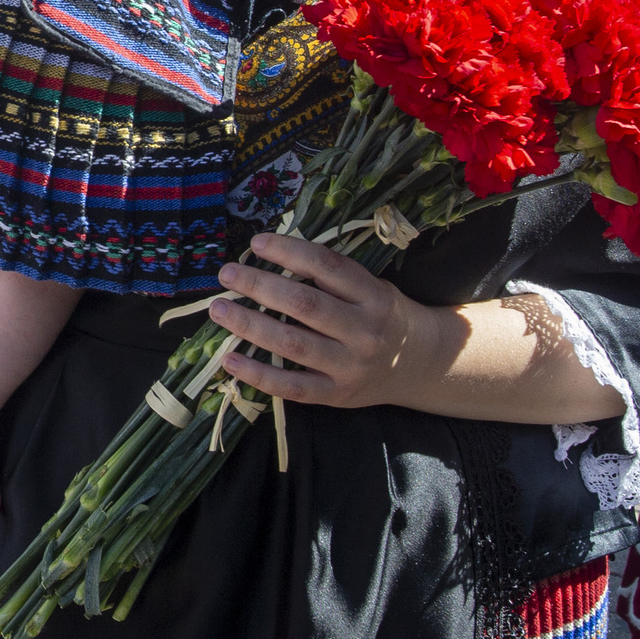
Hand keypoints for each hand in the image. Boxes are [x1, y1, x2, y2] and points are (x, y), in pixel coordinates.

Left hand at [209, 232, 434, 409]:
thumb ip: (333, 277)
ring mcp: (350, 366)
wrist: (420, 363)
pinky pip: (292, 386)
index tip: (256, 243)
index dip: (289, 251)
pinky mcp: (336, 394)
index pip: (327, 266)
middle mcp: (363, 330)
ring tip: (220, 310)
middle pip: (304, 304)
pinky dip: (258, 374)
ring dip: (249, 325)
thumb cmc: (383, 315)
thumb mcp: (373, 287)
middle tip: (226, 274)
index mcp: (373, 295)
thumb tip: (273, 258)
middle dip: (259, 286)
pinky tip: (230, 360)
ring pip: (292, 344)